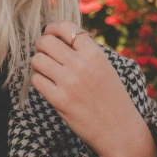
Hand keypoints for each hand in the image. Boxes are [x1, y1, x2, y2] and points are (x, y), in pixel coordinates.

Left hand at [31, 21, 150, 156]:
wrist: (120, 129)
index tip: (49, 33)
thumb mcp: (104, 66)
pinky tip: (48, 85)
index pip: (65, 27)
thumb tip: (58, 35)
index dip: (52, 28)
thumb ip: (84, 50)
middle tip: (44, 52)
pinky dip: (39, 81)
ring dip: (38, 64)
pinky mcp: (59, 100)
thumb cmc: (111, 96)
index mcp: (94, 53)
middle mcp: (81, 64)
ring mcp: (69, 82)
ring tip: (47, 70)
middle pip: (45, 41)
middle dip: (41, 45)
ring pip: (37, 60)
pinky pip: (37, 80)